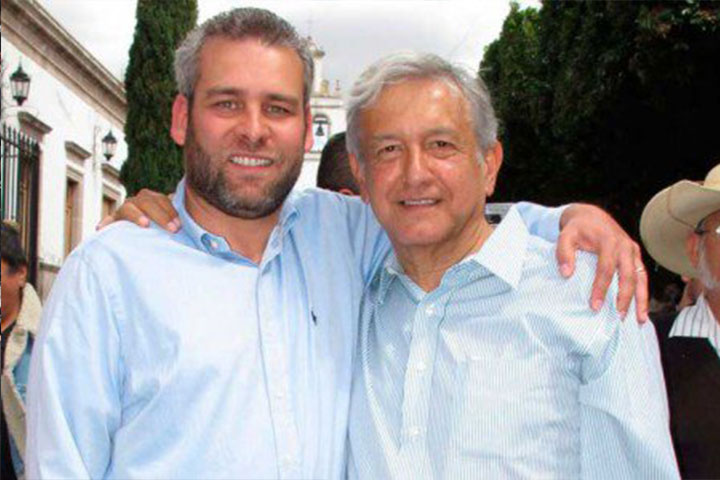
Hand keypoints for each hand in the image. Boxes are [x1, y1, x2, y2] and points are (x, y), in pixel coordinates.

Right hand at [96, 189, 180, 231]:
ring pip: (130, 207)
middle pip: (148, 201)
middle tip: (173, 229)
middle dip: (161, 215)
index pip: (163, 200)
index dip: (171, 211)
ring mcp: (126, 209)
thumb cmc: (165, 230)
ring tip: (145, 224)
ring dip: (137, 215)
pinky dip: (107, 223)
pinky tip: (102, 228)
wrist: (146, 235)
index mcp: (154, 199)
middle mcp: (139, 201)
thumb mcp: (174, 223)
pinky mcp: (114, 221)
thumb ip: (182, 220)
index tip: (179, 226)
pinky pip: (110, 220)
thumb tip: (210, 229)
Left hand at [557, 204, 647, 321]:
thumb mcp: (565, 236)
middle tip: (618, 317)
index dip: (600, 288)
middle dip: (624, 297)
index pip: (606, 268)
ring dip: (641, 299)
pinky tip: (642, 309)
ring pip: (640, 277)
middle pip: (628, 275)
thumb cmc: (577, 229)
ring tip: (639, 319)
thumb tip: (566, 274)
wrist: (591, 216)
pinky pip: (642, 276)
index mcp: (608, 241)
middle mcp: (624, 246)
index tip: (595, 306)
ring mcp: (633, 250)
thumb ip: (563, 253)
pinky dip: (643, 292)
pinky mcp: (636, 255)